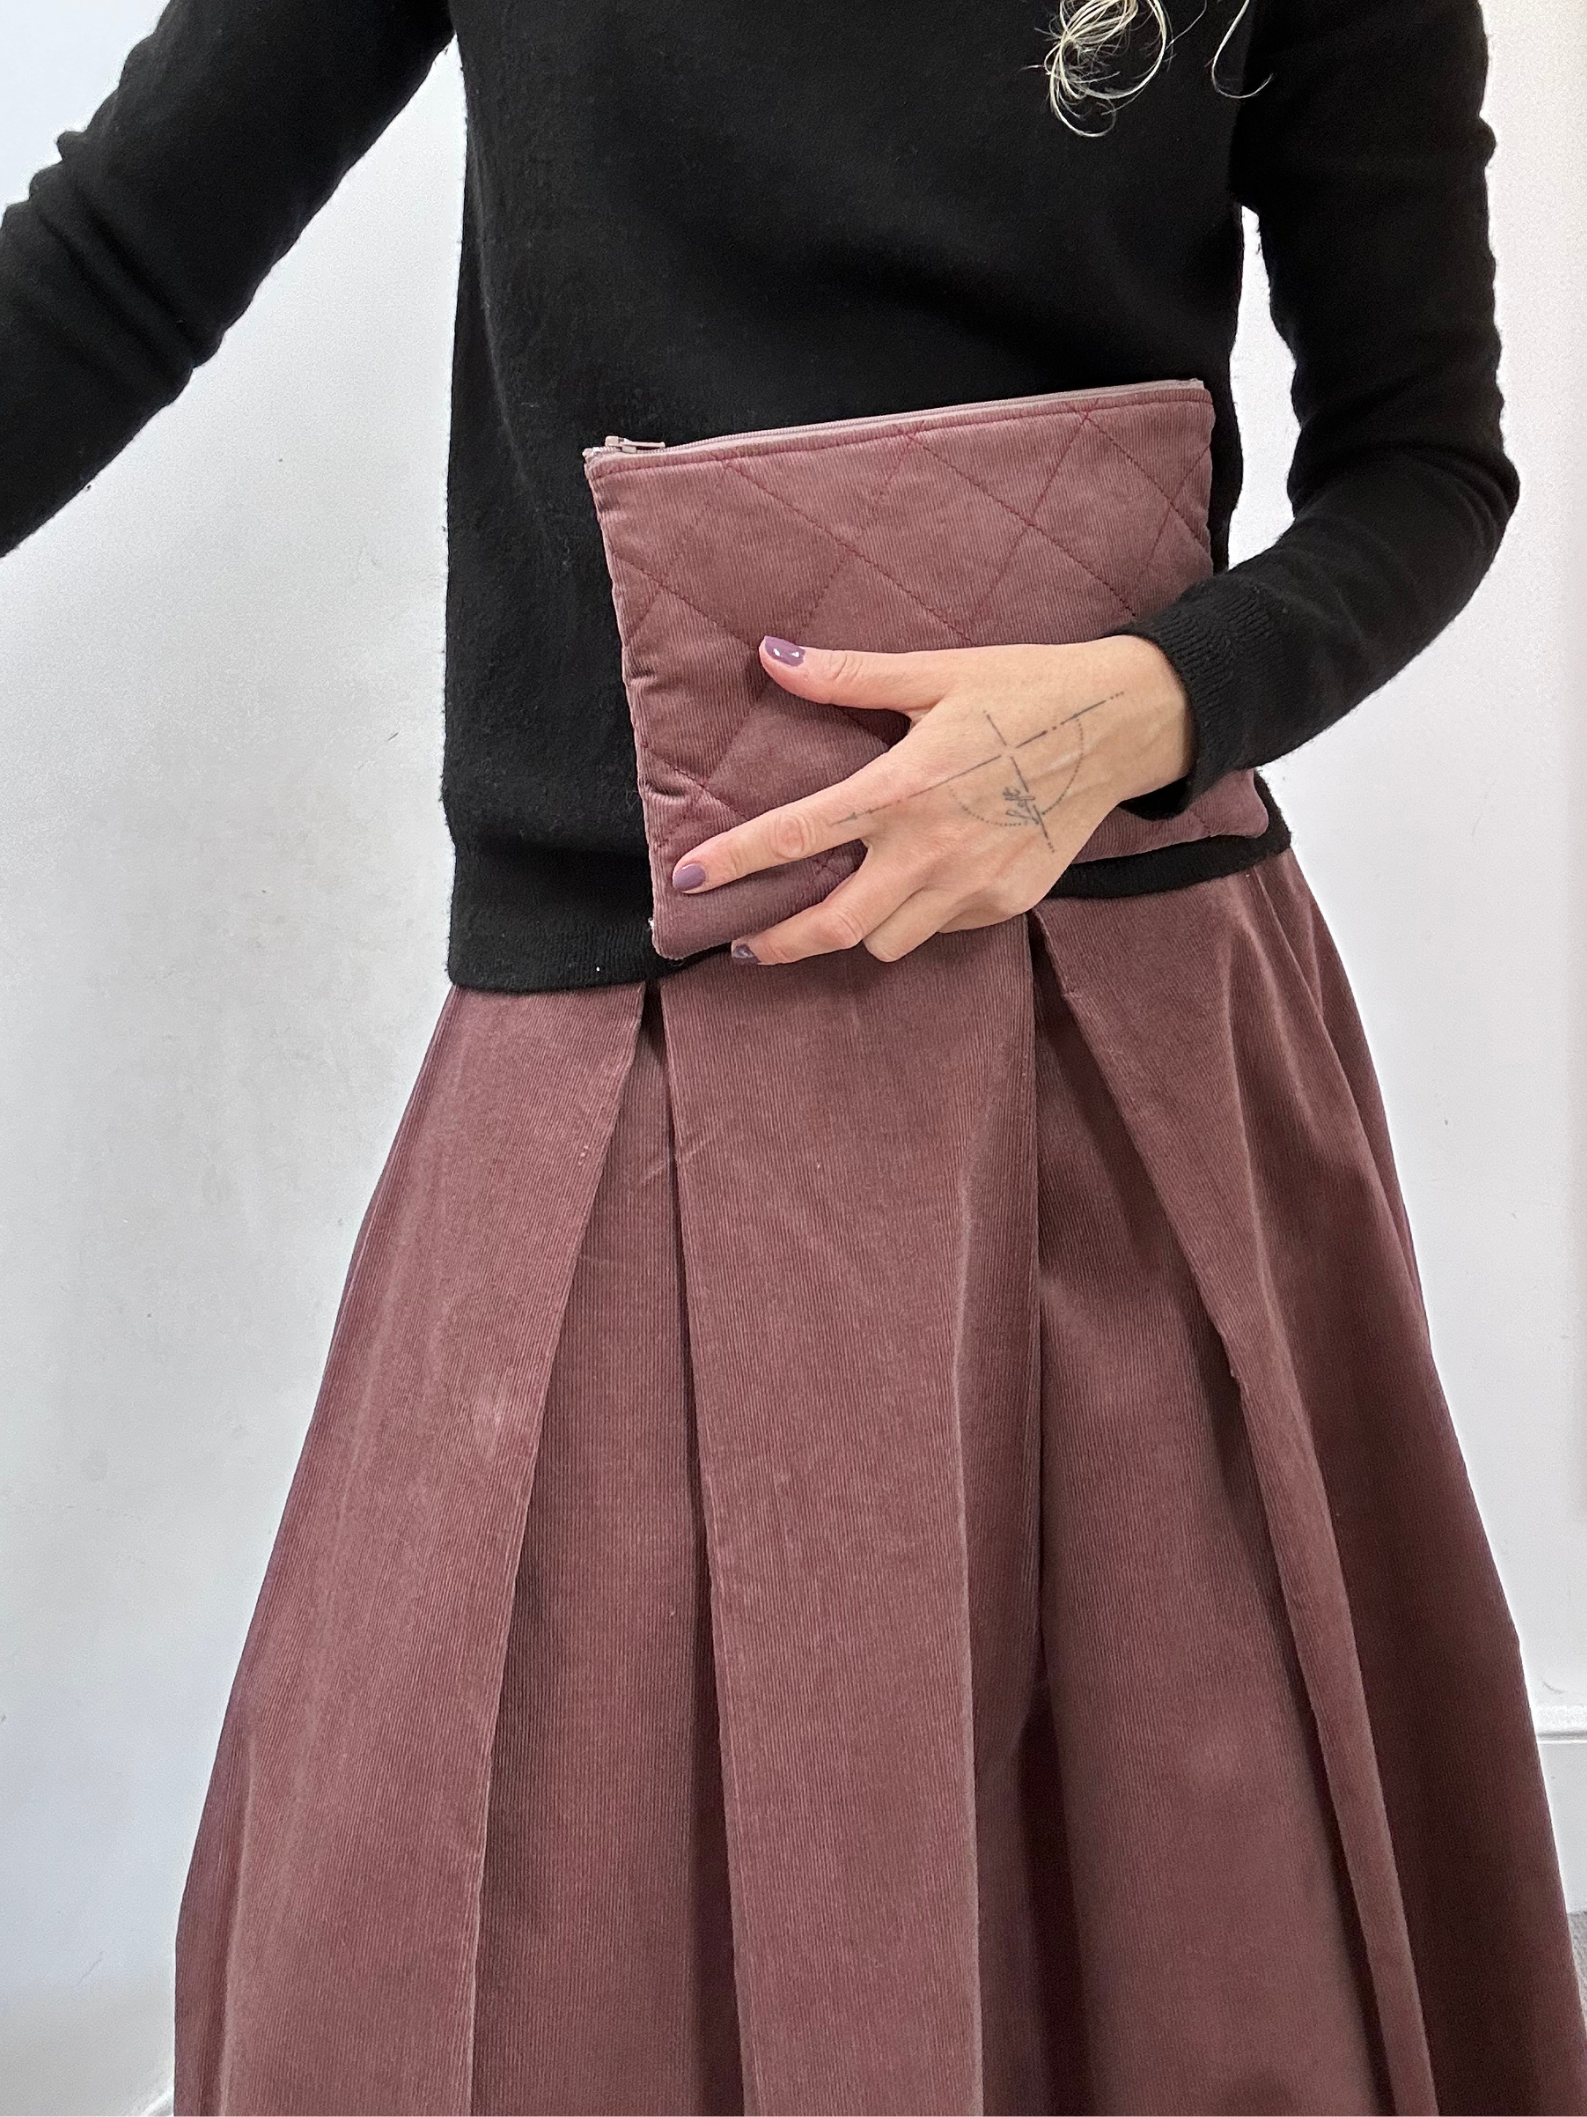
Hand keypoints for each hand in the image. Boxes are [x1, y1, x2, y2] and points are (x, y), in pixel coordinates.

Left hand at [668, 633, 1195, 964]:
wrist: (1121, 726)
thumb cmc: (1024, 689)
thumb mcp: (934, 672)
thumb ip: (847, 677)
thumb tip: (772, 657)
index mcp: (903, 788)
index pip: (798, 837)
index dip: (735, 864)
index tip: (688, 882)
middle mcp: (932, 849)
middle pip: (834, 926)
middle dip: (779, 945)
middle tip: (744, 945)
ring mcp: (973, 885)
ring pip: (886, 942)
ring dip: (852, 931)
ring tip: (834, 908)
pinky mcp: (1006, 902)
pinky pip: (939, 928)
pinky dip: (915, 916)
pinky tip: (914, 884)